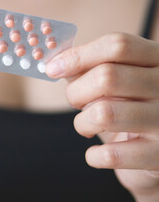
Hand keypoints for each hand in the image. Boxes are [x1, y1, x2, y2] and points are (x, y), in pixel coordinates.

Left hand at [46, 33, 158, 201]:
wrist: (156, 155)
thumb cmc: (128, 110)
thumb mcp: (115, 83)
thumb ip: (88, 68)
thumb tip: (55, 62)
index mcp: (158, 59)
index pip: (118, 45)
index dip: (78, 55)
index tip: (53, 68)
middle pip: (106, 77)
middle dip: (76, 92)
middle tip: (75, 103)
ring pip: (104, 113)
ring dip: (82, 123)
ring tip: (87, 126)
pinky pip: (111, 154)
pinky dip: (94, 156)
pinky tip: (98, 154)